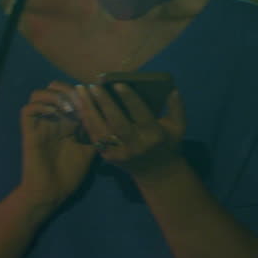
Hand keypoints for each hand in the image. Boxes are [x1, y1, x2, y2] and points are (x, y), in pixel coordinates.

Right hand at [19, 81, 96, 205]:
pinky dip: (40, 106)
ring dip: (54, 96)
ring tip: (68, 108)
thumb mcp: (90, 149)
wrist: (52, 192)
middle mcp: (53, 119)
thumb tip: (111, 115)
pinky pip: (28, 109)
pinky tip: (55, 114)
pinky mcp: (29, 132)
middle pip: (54, 88)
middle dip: (67, 89)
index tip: (93, 98)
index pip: (71, 94)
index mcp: (67, 121)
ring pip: (38, 94)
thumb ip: (96, 131)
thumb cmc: (71, 173)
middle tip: (79, 100)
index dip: (82, 91)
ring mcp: (40, 124)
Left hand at [72, 81, 186, 177]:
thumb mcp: (178, 127)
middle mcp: (135, 145)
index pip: (140, 114)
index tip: (118, 83)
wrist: (157, 174)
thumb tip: (172, 89)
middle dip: (104, 103)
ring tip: (79, 90)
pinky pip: (94, 136)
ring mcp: (119, 153)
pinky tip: (78, 104)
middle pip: (117, 122)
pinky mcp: (107, 156)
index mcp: (154, 135)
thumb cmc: (168, 144)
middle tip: (93, 85)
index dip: (129, 99)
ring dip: (88, 109)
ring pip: (100, 129)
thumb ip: (176, 107)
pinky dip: (85, 119)